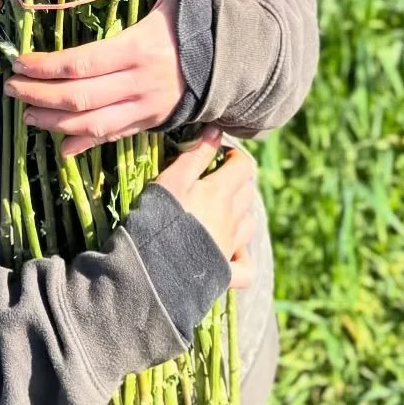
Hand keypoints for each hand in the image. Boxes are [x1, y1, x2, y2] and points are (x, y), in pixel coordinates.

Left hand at [2, 0, 185, 158]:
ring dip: (54, 122)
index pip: (82, 61)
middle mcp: (137, 82)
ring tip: (27, 116)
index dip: (46, 65)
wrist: (231, 66)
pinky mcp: (149, 123)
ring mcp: (143, 107)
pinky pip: (112, 137)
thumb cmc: (196, 26)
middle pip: (79, 96)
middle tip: (12, 90)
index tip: (20, 62)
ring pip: (91, 122)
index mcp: (138, 48)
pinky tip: (61, 146)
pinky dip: (85, 143)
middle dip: (40, 95)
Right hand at [151, 127, 258, 290]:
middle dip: (238, 180)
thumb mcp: (172, 180)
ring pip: (249, 224)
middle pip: (248, 192)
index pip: (243, 165)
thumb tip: (216, 130)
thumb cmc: (159, 219)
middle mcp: (233, 219)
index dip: (234, 155)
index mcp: (221, 193)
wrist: (154, 270)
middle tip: (216, 178)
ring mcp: (231, 247)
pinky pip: (246, 267)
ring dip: (241, 213)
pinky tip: (232, 251)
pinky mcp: (225, 274)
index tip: (217, 154)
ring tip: (223, 211)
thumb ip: (195, 154)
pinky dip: (243, 257)